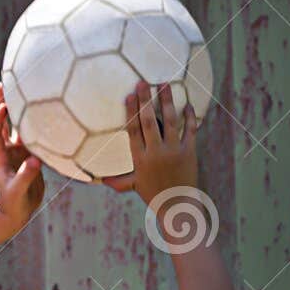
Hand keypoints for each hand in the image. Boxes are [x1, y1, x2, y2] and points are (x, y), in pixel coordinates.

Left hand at [0, 82, 42, 242]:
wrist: (15, 213)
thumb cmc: (13, 203)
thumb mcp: (17, 191)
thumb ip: (25, 176)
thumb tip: (35, 161)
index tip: (4, 106)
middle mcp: (7, 149)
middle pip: (2, 121)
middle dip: (2, 102)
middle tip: (5, 83)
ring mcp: (17, 151)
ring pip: (16, 124)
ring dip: (17, 108)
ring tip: (21, 88)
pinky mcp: (28, 154)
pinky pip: (31, 134)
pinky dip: (34, 122)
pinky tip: (43, 109)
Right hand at [102, 81, 198, 203]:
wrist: (178, 207)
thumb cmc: (155, 195)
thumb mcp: (134, 186)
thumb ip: (118, 181)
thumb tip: (100, 180)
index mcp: (140, 159)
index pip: (133, 131)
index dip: (131, 111)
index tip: (129, 95)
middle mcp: (156, 153)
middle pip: (149, 121)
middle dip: (146, 100)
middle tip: (143, 82)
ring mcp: (174, 152)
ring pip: (170, 121)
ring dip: (167, 101)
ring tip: (165, 84)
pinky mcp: (189, 152)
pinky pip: (190, 130)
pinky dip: (189, 116)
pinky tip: (187, 103)